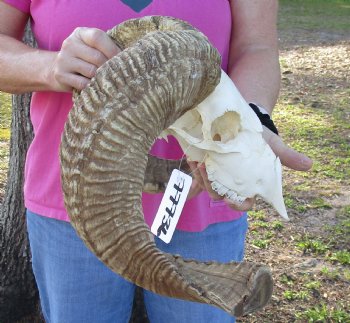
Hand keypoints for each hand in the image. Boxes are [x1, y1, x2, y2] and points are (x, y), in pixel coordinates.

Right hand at [49, 27, 119, 91]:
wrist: (58, 68)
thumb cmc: (84, 58)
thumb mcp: (92, 48)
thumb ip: (106, 48)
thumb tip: (128, 59)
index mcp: (80, 34)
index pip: (97, 37)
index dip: (112, 49)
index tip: (122, 59)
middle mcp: (70, 44)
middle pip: (97, 57)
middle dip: (109, 67)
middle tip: (117, 74)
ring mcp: (63, 60)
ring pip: (91, 71)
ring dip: (102, 78)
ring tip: (107, 81)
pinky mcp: (61, 75)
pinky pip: (83, 84)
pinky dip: (92, 87)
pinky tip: (96, 87)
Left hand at [186, 128, 312, 210]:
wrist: (246, 123)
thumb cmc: (262, 139)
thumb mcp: (274, 146)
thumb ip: (288, 156)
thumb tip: (309, 165)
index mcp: (249, 184)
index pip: (243, 203)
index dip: (237, 205)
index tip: (231, 200)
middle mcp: (232, 183)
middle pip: (220, 195)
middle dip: (212, 188)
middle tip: (207, 172)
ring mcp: (217, 175)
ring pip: (206, 185)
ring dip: (201, 177)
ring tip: (198, 162)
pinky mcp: (207, 164)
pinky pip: (198, 172)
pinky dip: (193, 167)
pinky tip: (191, 157)